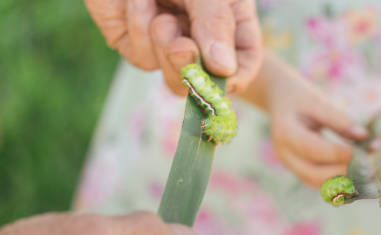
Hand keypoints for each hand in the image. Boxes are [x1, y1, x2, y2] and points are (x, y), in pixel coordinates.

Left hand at [84, 0, 262, 93]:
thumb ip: (217, 23)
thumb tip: (225, 69)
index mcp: (230, 20)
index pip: (244, 62)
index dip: (236, 76)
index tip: (224, 75)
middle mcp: (200, 36)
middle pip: (206, 80)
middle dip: (193, 68)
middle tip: (181, 47)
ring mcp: (168, 44)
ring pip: (174, 77)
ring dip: (165, 47)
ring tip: (161, 16)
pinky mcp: (136, 45)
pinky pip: (144, 59)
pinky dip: (141, 30)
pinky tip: (139, 2)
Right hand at [266, 59, 367, 187]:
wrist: (280, 102)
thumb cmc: (300, 98)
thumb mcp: (317, 101)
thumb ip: (338, 118)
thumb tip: (363, 135)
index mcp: (285, 133)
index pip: (313, 149)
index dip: (337, 153)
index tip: (362, 154)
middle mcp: (284, 154)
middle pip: (313, 174)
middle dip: (342, 174)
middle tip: (369, 169)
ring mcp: (290, 165)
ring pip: (317, 183)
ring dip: (342, 182)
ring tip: (366, 175)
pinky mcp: (299, 170)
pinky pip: (319, 182)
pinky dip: (338, 182)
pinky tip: (358, 176)